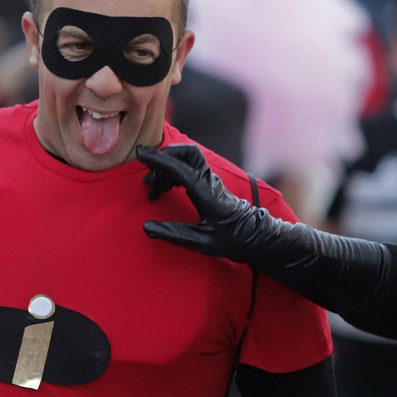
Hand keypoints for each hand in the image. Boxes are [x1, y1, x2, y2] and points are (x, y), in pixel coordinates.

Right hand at [139, 144, 269, 262]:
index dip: (159, 160)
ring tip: (151, 186)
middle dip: (165, 155)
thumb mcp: (202, 243)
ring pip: (187, 160)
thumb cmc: (232, 241)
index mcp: (206, 193)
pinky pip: (188, 169)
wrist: (255, 238)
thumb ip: (174, 234)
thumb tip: (146, 227)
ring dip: (167, 166)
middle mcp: (208, 182)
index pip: (180, 169)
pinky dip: (172, 174)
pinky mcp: (208, 184)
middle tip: (147, 172)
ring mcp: (210, 181)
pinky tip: (162, 188)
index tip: (140, 154)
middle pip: (188, 153)